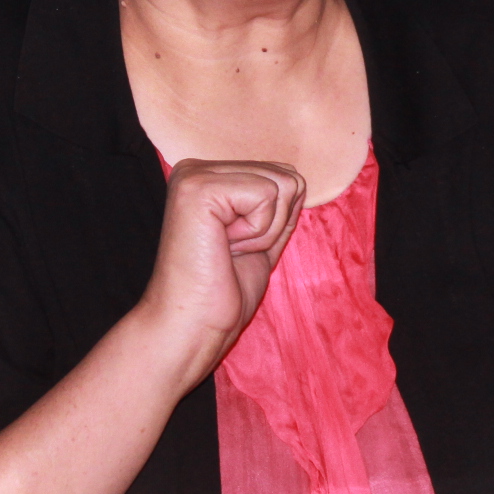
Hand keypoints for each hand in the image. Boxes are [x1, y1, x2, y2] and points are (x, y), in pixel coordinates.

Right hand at [136, 159, 303, 371]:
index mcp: (209, 176)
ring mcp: (195, 174)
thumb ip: (277, 207)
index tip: (236, 248)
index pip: (281, 174)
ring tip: (228, 249)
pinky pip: (268, 195)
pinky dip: (259, 231)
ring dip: (266, 230)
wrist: (194, 325)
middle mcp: (197, 168)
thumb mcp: (262, 238)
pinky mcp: (199, 187)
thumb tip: (300, 180)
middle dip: (274, 223)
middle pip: (286, 176)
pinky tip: (226, 247)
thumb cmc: (225, 291)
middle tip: (232, 250)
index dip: (276, 221)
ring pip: (281, 184)